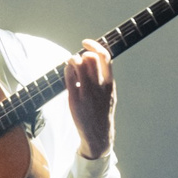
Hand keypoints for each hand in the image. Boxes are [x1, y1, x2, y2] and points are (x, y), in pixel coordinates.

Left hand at [65, 40, 114, 158]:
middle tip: (78, 61)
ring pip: (79, 65)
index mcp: (110, 84)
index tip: (85, 43)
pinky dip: (67, 71)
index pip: (105, 57)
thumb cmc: (102, 111)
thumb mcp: (109, 93)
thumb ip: (104, 77)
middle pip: (90, 59)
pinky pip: (69, 78)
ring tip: (71, 65)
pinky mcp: (75, 100)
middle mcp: (99, 87)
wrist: (98, 135)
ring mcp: (87, 93)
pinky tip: (67, 73)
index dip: (94, 45)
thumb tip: (91, 57)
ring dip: (72, 60)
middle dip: (82, 55)